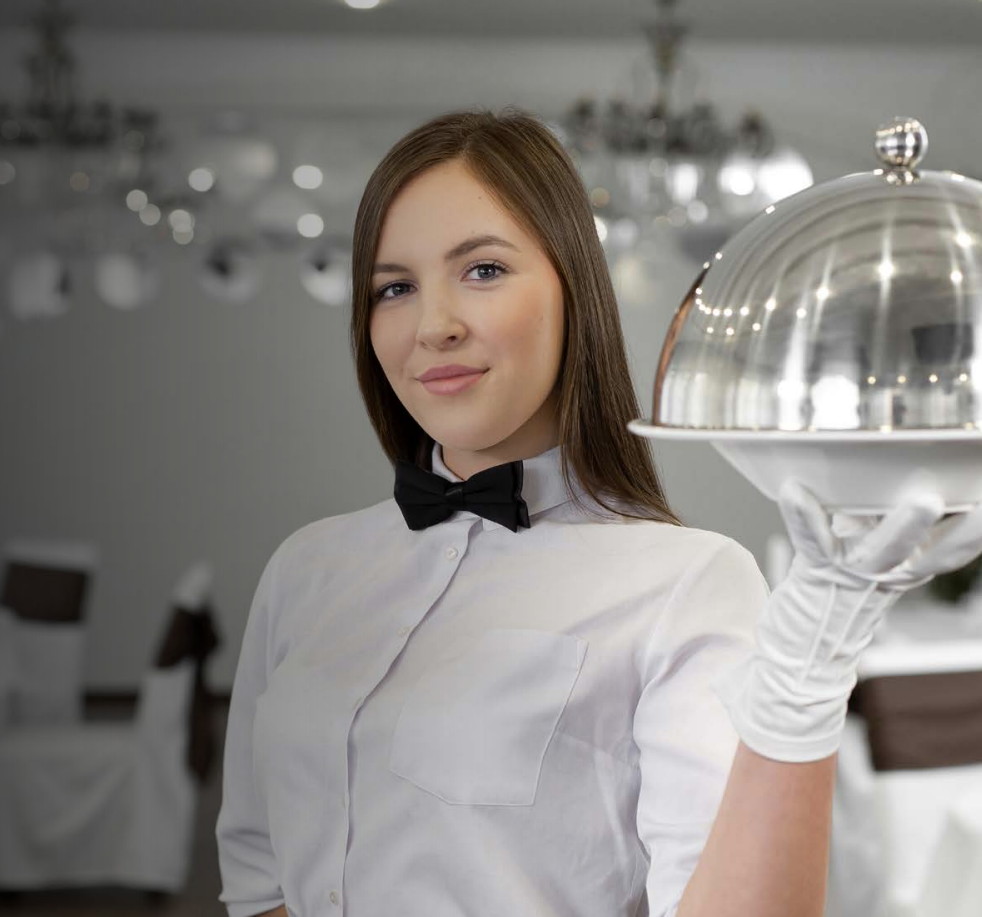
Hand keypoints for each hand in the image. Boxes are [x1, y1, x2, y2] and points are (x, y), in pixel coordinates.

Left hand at [712, 479, 981, 762]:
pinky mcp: (816, 571)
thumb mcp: (872, 560)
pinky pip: (812, 540)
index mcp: (906, 568)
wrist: (801, 654)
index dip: (974, 532)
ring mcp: (854, 573)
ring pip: (885, 550)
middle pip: (933, 551)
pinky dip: (803, 515)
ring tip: (926, 502)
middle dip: (964, 531)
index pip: (952, 548)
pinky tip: (794, 491)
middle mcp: (887, 572)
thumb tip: (894, 490)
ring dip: (905, 528)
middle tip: (979, 511)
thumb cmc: (834, 599)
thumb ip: (885, 530)